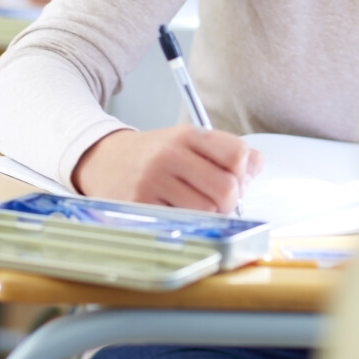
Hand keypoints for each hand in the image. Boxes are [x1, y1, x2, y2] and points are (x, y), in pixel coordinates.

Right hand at [71, 126, 262, 213]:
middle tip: (219, 201)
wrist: (102, 161)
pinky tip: (176, 212)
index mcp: (186, 135)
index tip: (235, 178)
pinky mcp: (140, 205)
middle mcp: (169, 154)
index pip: (237, 154)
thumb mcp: (187, 142)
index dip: (243, 173)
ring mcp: (153, 180)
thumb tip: (257, 166)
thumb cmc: (152, 155)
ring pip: (207, 210)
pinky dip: (187, 222)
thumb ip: (225, 151)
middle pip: (227, 188)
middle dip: (230, 201)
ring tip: (194, 206)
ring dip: (208, 215)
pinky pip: (182, 223)